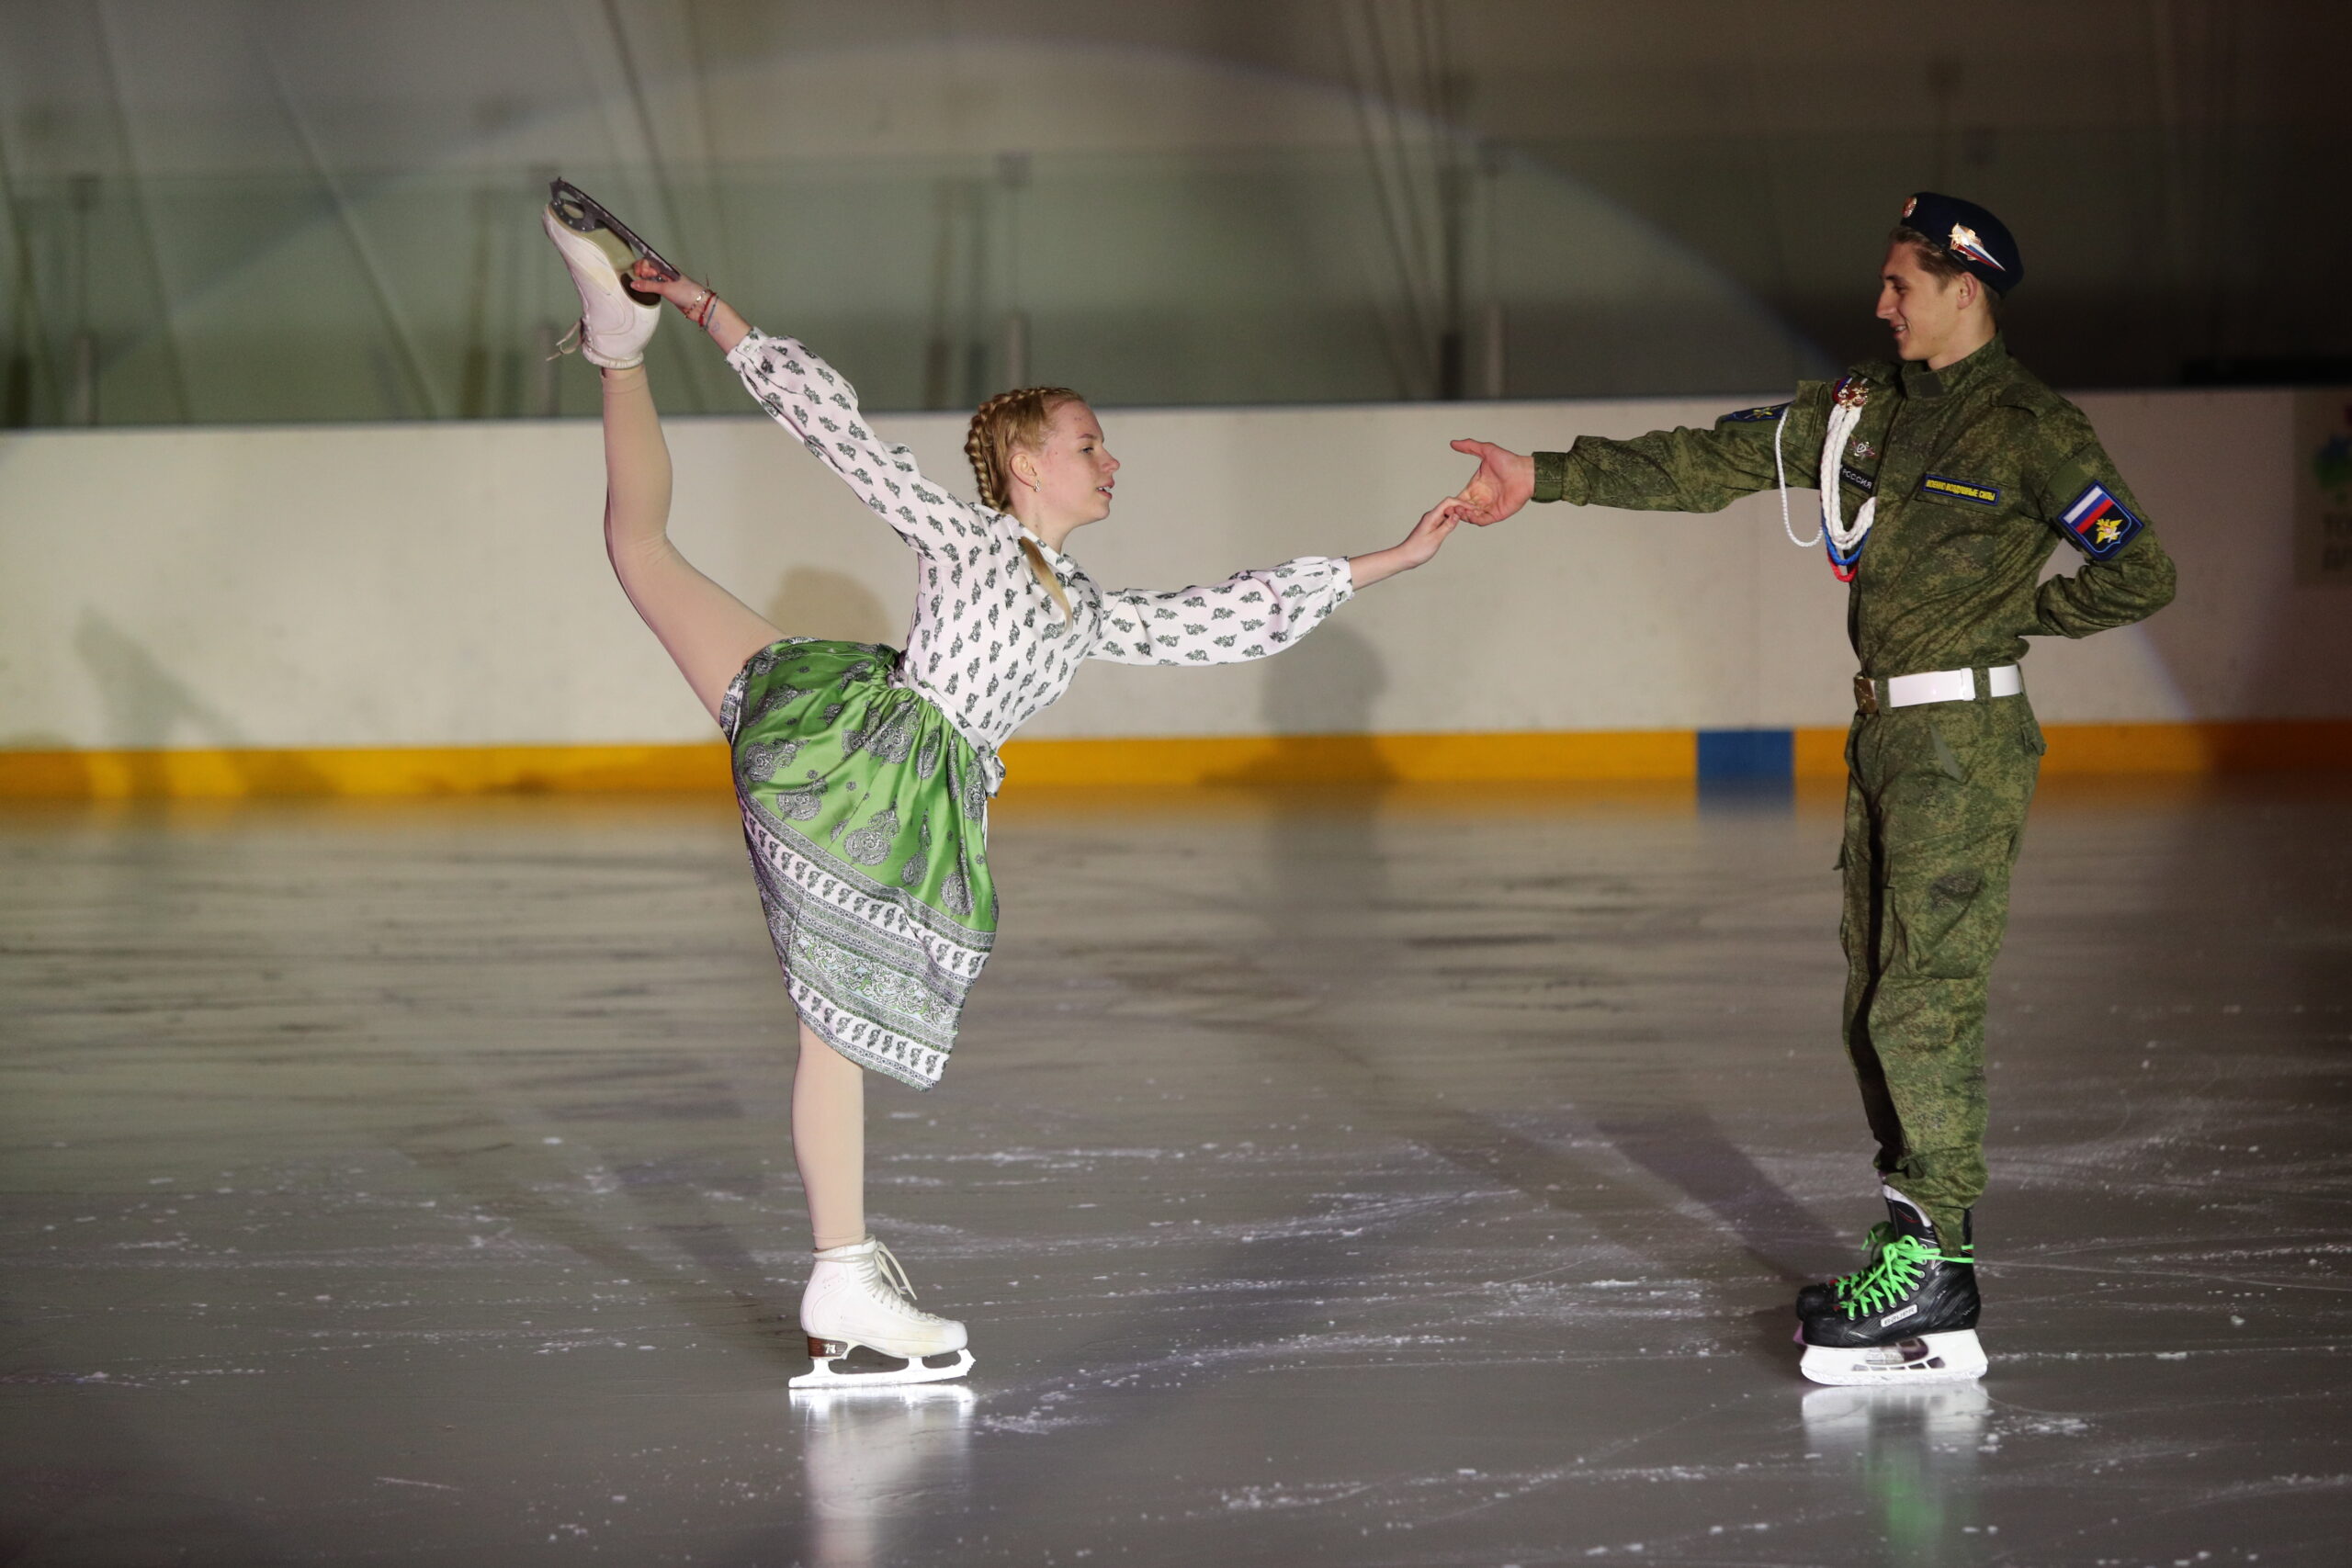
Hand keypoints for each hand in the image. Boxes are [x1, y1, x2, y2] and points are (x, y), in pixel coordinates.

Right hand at [625, 258, 750, 353]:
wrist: (701, 306)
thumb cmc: (687, 293)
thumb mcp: (666, 288)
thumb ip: (649, 286)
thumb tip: (634, 283)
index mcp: (667, 268)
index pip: (649, 262)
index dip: (641, 267)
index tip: (639, 274)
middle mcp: (666, 274)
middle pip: (648, 270)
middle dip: (641, 274)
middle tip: (639, 281)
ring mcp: (667, 284)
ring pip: (651, 280)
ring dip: (644, 282)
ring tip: (640, 287)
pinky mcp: (668, 293)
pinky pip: (654, 289)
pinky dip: (648, 290)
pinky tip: (645, 293)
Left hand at [1348, 498, 1463, 587]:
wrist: (1405, 557)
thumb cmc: (1418, 550)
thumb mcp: (1436, 538)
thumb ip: (1447, 526)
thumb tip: (1457, 514)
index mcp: (1431, 516)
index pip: (1448, 502)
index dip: (1462, 503)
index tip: (1472, 508)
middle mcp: (1431, 516)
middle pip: (1449, 505)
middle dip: (1462, 507)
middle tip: (1474, 513)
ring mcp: (1431, 521)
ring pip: (1447, 512)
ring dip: (1458, 513)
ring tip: (1469, 517)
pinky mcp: (1431, 527)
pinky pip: (1444, 519)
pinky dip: (1452, 520)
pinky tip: (1458, 523)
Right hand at [1446, 438, 1535, 523]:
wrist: (1525, 473)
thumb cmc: (1509, 462)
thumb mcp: (1486, 450)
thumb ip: (1469, 446)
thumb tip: (1453, 443)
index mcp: (1477, 487)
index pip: (1460, 498)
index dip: (1453, 502)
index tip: (1447, 502)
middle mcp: (1482, 498)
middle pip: (1463, 509)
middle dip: (1455, 511)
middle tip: (1450, 509)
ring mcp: (1489, 507)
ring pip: (1470, 517)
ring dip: (1463, 515)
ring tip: (1459, 510)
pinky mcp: (1496, 514)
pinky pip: (1482, 521)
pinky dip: (1474, 519)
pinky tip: (1469, 513)